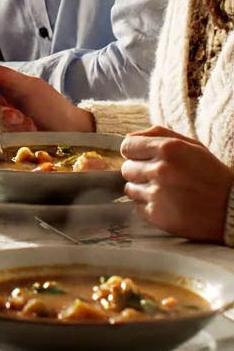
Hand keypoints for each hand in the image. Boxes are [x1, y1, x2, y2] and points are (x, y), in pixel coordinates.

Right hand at [0, 57, 95, 132]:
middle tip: (17, 115)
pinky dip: (8, 134)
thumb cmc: (51, 105)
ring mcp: (0, 121)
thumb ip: (4, 75)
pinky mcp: (3, 138)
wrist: (68, 132)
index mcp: (2, 84)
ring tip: (27, 124)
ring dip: (6, 123)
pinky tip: (24, 133)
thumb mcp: (30, 87)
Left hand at [121, 126, 233, 240]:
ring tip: (162, 190)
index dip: (134, 152)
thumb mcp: (191, 145)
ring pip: (129, 188)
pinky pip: (137, 206)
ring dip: (142, 189)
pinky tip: (165, 203)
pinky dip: (147, 205)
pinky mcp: (157, 215)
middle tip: (157, 176)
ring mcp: (157, 194)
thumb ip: (159, 134)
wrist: (230, 208)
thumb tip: (130, 136)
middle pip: (126, 168)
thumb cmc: (210, 174)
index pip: (127, 146)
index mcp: (168, 148)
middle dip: (138, 170)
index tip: (142, 157)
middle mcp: (160, 170)